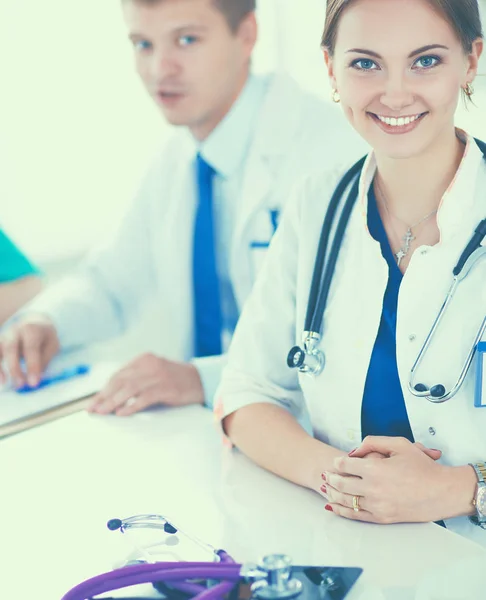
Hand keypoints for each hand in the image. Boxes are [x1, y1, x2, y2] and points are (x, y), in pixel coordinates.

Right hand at [0, 314, 59, 386]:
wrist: (35, 322)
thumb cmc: (45, 337)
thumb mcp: (52, 345)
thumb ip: (44, 360)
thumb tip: (35, 378)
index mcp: (32, 329)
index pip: (31, 347)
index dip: (32, 365)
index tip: (34, 382)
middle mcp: (15, 330)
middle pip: (11, 348)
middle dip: (15, 368)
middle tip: (21, 385)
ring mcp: (5, 336)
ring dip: (0, 367)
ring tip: (5, 383)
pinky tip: (1, 379)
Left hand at [88, 353, 204, 415]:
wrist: (201, 380)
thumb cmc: (173, 381)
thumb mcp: (153, 374)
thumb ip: (135, 380)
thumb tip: (110, 398)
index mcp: (143, 359)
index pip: (117, 375)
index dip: (103, 390)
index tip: (92, 404)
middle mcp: (149, 365)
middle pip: (120, 381)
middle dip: (104, 397)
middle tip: (92, 410)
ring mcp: (159, 375)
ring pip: (130, 388)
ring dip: (113, 402)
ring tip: (103, 413)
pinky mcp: (167, 387)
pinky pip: (145, 397)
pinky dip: (131, 406)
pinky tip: (122, 413)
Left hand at [322, 436, 474, 523]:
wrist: (442, 491)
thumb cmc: (423, 467)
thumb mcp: (399, 444)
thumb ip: (373, 442)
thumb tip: (354, 450)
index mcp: (375, 468)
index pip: (346, 465)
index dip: (338, 462)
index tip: (336, 461)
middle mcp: (373, 488)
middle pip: (342, 483)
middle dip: (332, 478)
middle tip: (327, 475)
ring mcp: (377, 505)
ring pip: (346, 500)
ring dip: (333, 494)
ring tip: (328, 488)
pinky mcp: (382, 518)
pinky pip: (355, 515)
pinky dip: (341, 510)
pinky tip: (334, 506)